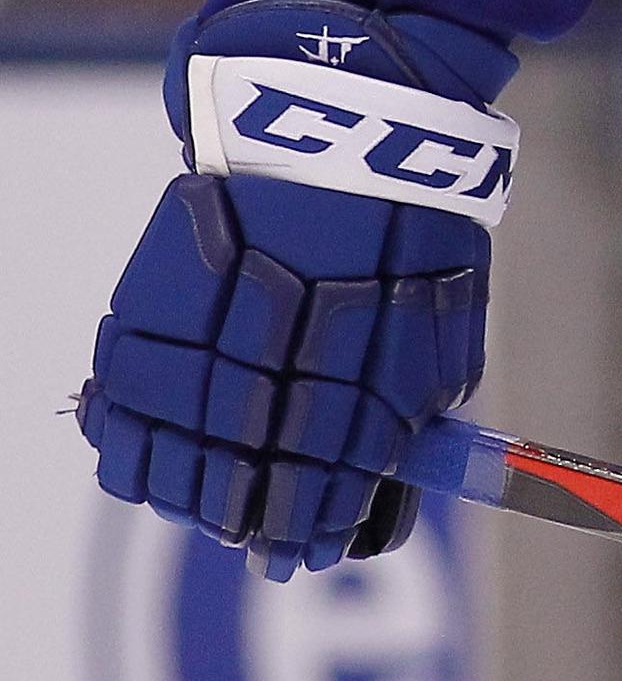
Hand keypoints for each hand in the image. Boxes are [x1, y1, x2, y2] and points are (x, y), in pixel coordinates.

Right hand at [79, 0, 513, 578]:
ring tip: (205, 504)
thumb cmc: (407, 231)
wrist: (335, 129)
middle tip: (260, 542)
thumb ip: (409, 414)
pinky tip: (145, 462)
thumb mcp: (440, 328)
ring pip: (173, 455)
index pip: (323, 492)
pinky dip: (127, 441)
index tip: (306, 552)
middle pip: (243, 484)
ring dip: (186, 493)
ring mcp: (202, 344)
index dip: (311, 531)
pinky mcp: (147, 311)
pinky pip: (121, 403)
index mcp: (359, 387)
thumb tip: (382, 482)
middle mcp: (274, 373)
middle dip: (251, 520)